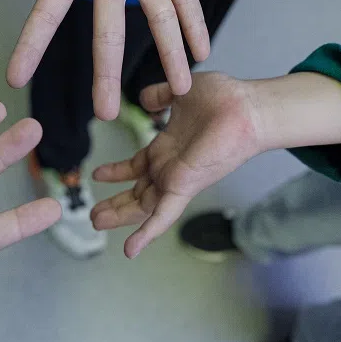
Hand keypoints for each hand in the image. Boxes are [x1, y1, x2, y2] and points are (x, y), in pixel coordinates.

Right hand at [0, 0, 207, 119]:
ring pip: (157, 21)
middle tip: (106, 114)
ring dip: (169, 54)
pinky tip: (202, 51)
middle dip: (108, 75)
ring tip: (179, 90)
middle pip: (107, 36)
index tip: (13, 80)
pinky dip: (194, 21)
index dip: (30, 46)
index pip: (46, 14)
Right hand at [91, 73, 260, 257]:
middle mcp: (171, 168)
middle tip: (94, 215)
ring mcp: (177, 180)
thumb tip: (145, 97)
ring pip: (143, 207)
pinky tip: (130, 250)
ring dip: (120, 216)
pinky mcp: (184, 187)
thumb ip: (160, 95)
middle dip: (115, 204)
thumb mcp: (181, 91)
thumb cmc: (223, 98)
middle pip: (138, 193)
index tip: (97, 174)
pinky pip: (162, 215)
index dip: (117, 172)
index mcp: (167, 148)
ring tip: (96, 223)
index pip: (137, 167)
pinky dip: (146, 233)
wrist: (246, 107)